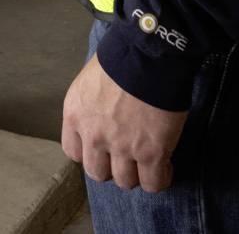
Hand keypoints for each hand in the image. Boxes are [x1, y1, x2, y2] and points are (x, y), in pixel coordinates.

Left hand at [59, 51, 186, 192]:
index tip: (103, 148)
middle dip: (112, 167)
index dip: (90, 152)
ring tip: (148, 161)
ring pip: (125, 181)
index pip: (73, 152)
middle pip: (97, 173)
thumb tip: (102, 111)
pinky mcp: (151, 153)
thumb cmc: (122, 57)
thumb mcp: (90, 80)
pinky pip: (153, 183)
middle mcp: (94, 136)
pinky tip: (165, 165)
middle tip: (127, 156)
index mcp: (76, 115)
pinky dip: (160, 178)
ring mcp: (122, 147)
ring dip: (137, 174)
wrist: (148, 55)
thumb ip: (91, 104)